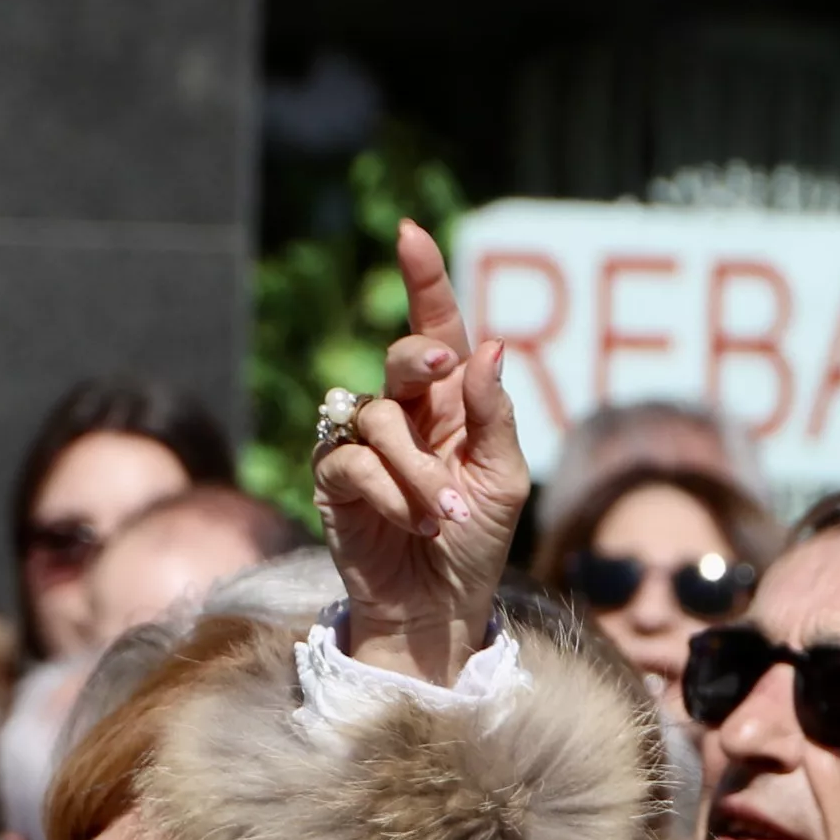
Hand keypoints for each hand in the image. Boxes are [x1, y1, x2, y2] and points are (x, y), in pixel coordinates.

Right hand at [318, 220, 530, 686]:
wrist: (440, 607)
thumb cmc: (477, 543)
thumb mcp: (503, 479)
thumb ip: (493, 415)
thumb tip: (487, 346)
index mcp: (449, 404)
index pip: (436, 329)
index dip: (424, 280)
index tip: (411, 232)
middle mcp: (404, 414)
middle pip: (401, 358)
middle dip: (418, 357)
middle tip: (440, 369)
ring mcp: (364, 445)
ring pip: (380, 420)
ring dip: (420, 471)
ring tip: (444, 516)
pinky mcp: (335, 482)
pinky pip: (355, 464)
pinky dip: (392, 493)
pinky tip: (416, 523)